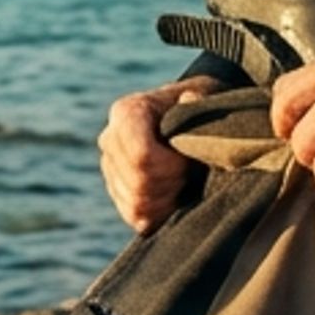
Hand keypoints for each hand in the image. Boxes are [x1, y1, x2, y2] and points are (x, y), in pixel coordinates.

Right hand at [98, 75, 223, 233]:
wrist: (190, 123)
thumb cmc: (198, 110)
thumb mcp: (204, 97)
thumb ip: (199, 100)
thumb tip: (190, 99)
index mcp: (126, 112)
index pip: (142, 158)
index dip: (172, 167)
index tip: (190, 157)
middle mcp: (110, 139)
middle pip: (139, 185)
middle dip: (173, 184)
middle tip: (191, 170)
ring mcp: (110, 168)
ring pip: (137, 204)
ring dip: (169, 199)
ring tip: (185, 180)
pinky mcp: (117, 192)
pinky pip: (135, 217)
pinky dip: (161, 212)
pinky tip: (175, 194)